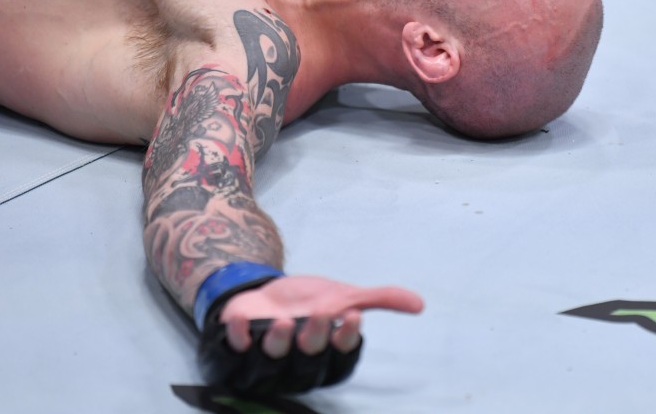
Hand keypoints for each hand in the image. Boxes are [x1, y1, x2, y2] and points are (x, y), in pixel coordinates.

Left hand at [197, 275, 423, 393]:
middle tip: (320, 313)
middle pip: (309, 361)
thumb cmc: (307, 302)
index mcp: (326, 351)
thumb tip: (420, 304)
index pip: (341, 356)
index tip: (352, 315)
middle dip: (315, 337)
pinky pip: (235, 350)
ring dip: (277, 343)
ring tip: (282, 322)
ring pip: (273, 360)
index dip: (346, 339)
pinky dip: (237, 335)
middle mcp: (298, 361)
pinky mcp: (237, 349)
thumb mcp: (343, 295)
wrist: (264, 293)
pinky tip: (241, 323)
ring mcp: (266, 357)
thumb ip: (379, 299)